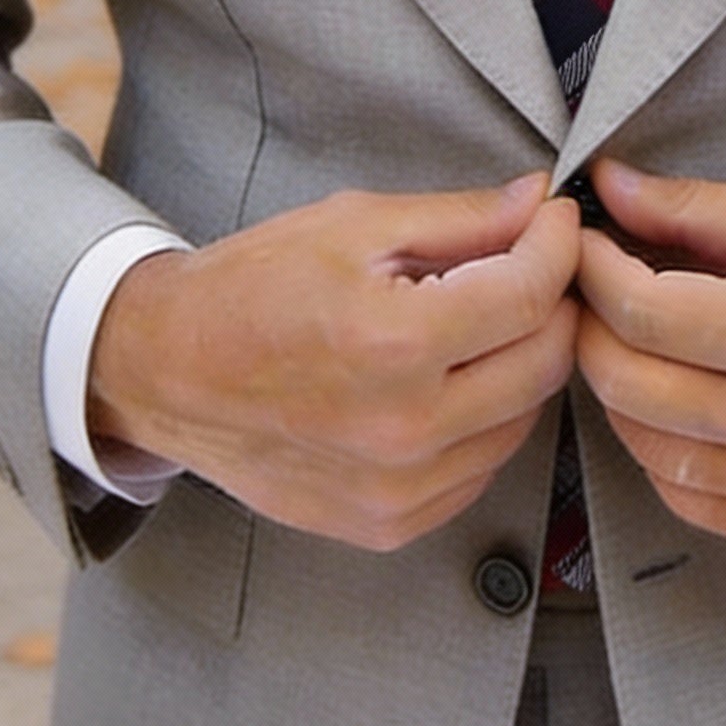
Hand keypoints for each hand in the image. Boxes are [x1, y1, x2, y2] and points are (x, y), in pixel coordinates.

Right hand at [88, 175, 580, 550]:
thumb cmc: (253, 286)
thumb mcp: (356, 224)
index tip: (553, 221)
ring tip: (479, 321)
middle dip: (551, 302)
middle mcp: (404, 429)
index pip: (531, 294)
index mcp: (395, 343)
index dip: (557, 245)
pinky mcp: (389, 525)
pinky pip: (480, 468)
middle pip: (544, 362)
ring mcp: (398, 490)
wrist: (168, 371)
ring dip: (520, 362)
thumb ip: (461, 218)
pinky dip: (484, 420)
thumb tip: (538, 201)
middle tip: (528, 264)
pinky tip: (446, 380)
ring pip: (523, 419)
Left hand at [575, 161, 725, 554]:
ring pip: (646, 449)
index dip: (592, 267)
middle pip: (624, 383)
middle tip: (593, 290)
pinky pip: (693, 503)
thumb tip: (611, 187)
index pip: (636, 309)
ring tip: (633, 343)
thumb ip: (700, 209)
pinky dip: (664, 456)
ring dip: (621, 391)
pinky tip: (675, 409)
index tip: (584, 241)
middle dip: (590, 326)